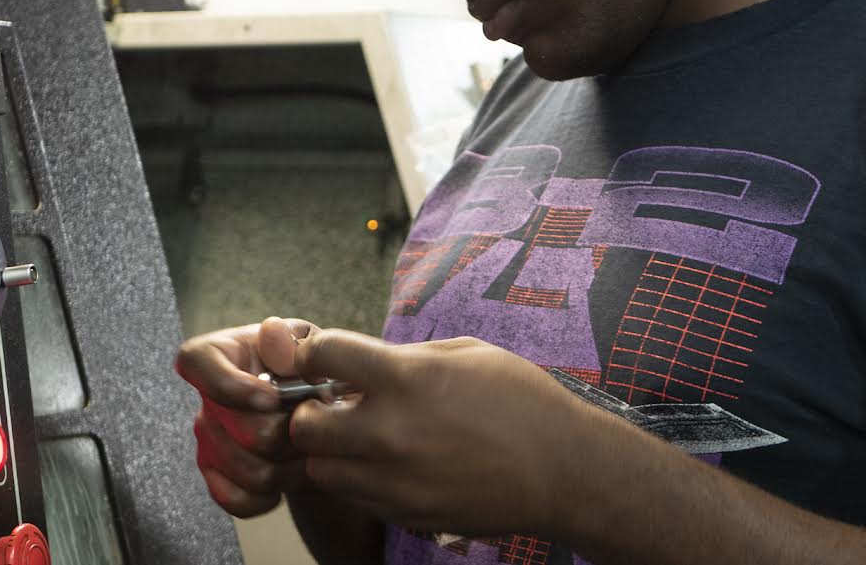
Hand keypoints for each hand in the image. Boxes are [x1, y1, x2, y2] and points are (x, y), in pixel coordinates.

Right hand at [175, 316, 318, 517]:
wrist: (319, 412)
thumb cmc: (309, 370)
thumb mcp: (311, 345)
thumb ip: (294, 342)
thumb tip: (272, 331)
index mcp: (224, 354)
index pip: (196, 362)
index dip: (230, 385)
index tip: (272, 398)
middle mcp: (208, 398)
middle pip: (245, 430)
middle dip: (291, 432)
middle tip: (318, 424)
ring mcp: (209, 439)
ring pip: (253, 471)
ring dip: (293, 466)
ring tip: (310, 448)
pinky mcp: (216, 475)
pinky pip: (240, 500)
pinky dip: (272, 495)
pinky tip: (287, 474)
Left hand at [289, 331, 597, 537]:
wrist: (562, 469)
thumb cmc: (520, 399)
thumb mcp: (463, 352)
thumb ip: (403, 357)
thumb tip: (358, 364)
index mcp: (406, 379)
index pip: (322, 355)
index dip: (316, 351)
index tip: (323, 356)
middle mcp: (390, 432)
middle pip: (304, 425)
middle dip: (311, 410)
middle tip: (334, 404)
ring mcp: (395, 481)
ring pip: (321, 469)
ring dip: (331, 450)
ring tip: (361, 438)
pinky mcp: (404, 513)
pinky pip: (354, 496)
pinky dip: (358, 479)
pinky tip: (388, 464)